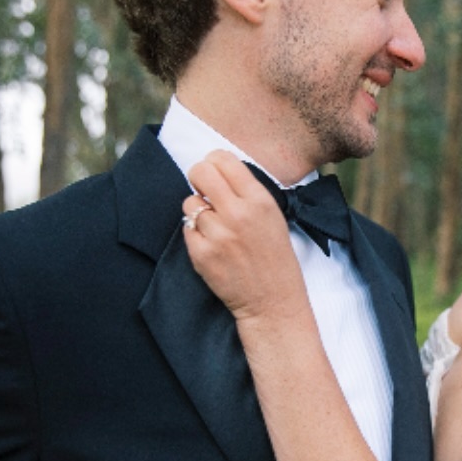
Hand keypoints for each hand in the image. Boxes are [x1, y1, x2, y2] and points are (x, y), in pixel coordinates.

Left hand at [182, 150, 306, 324]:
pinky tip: (213, 245)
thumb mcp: (273, 216)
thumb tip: (215, 170)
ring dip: (198, 211)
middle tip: (204, 190)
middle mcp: (238, 214)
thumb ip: (247, 192)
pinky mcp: (202, 254)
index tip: (214, 173)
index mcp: (260, 201)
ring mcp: (218, 235)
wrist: (273, 301)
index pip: (223, 159)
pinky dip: (195, 234)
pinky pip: (186, 228)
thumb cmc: (275, 258)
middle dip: (198, 177)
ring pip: (190, 203)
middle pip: (200, 172)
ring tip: (215, 226)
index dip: (213, 163)